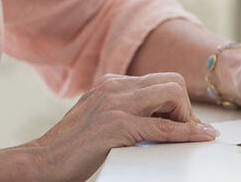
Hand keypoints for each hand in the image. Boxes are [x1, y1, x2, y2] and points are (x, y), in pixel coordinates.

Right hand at [30, 72, 217, 180]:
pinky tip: (198, 138)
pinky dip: (186, 133)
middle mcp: (115, 87)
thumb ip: (122, 110)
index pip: (160, 79)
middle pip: (172, 81)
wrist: (42, 161)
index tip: (184, 123)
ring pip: (172, 96)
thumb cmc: (69, 147)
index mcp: (111, 83)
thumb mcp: (98, 117)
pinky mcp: (117, 126)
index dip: (177, 103)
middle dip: (186, 107)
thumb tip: (155, 119)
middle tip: (187, 131)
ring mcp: (116, 104)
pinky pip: (162, 127)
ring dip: (188, 118)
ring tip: (189, 136)